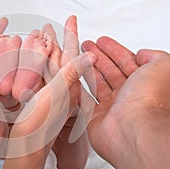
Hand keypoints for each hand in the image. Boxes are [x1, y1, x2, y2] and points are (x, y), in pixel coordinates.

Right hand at [3, 16, 96, 168]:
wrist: (25, 145)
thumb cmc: (41, 124)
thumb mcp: (61, 95)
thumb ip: (73, 74)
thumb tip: (90, 56)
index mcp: (70, 86)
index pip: (72, 54)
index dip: (71, 35)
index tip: (71, 20)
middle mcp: (62, 90)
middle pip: (59, 58)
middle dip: (53, 41)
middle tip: (46, 27)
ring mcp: (49, 96)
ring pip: (47, 67)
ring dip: (41, 51)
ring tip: (36, 38)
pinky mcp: (38, 102)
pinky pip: (37, 78)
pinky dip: (33, 66)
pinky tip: (28, 60)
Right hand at [83, 37, 169, 167]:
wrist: (133, 129)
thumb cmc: (148, 101)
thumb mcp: (162, 67)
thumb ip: (155, 56)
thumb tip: (144, 53)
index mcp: (142, 83)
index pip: (126, 62)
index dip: (113, 50)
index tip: (102, 42)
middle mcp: (127, 95)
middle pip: (109, 71)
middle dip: (98, 57)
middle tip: (87, 47)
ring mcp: (112, 107)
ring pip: (97, 84)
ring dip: (88, 69)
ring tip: (78, 58)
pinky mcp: (96, 118)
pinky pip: (85, 101)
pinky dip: (79, 91)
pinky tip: (74, 80)